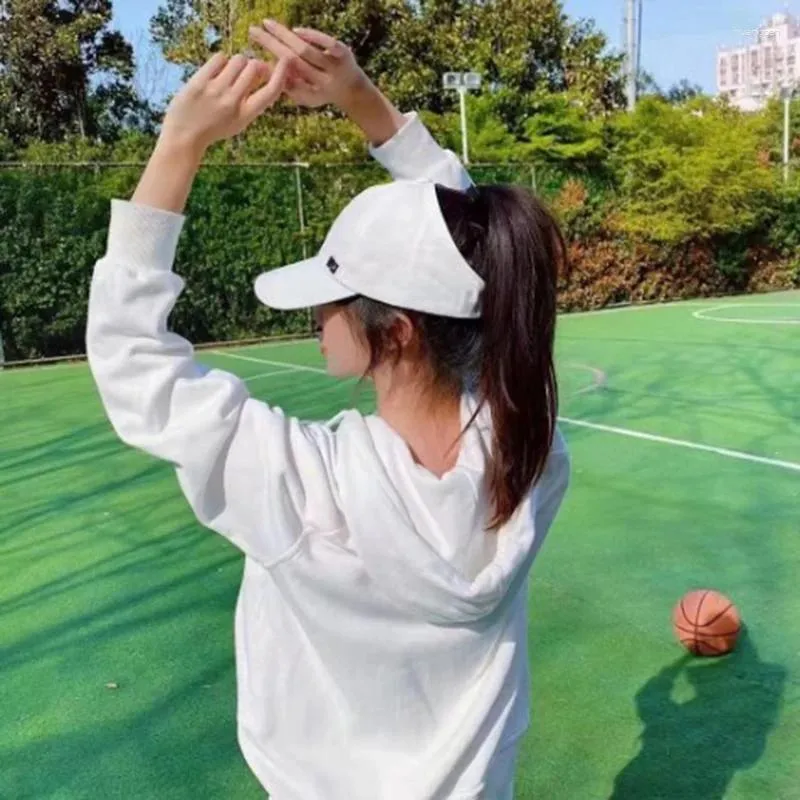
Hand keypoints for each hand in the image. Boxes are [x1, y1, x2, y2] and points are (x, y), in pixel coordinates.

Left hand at [160, 52, 291, 152]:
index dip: (281, 74)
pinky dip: (220, 61)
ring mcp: (216, 91)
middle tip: (247, 70)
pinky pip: (219, 58)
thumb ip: (250, 101)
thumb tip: (262, 71)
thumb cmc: (213, 128)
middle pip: (254, 67)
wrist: (184, 137)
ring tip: (228, 72)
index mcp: (245, 115)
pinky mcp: (199, 82)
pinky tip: (215, 71)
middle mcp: (233, 102)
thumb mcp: (237, 122)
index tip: (286, 61)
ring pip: (238, 59)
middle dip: (254, 64)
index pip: (270, 92)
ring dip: (237, 62)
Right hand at [248, 20, 368, 108]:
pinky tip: (296, 31)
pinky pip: (327, 44)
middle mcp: (322, 83)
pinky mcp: (345, 54)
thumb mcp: (305, 95)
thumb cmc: (322, 91)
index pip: (287, 82)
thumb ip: (287, 84)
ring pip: (306, 51)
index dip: (271, 71)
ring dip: (285, 36)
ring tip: (267, 24)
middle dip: (271, 45)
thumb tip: (263, 67)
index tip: (255, 58)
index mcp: (311, 95)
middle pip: (292, 62)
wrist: (354, 90)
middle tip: (253, 31)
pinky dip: (311, 36)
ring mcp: (334, 68)